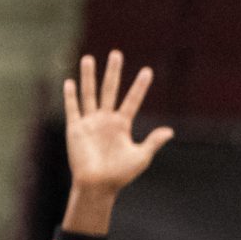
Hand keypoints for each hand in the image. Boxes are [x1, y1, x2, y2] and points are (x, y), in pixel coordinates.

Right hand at [62, 51, 170, 224]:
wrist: (98, 185)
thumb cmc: (120, 174)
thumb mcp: (140, 157)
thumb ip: (153, 142)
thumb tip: (170, 131)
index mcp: (122, 125)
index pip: (133, 100)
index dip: (140, 86)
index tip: (148, 70)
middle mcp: (106, 119)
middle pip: (110, 90)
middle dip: (114, 72)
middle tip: (117, 53)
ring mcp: (90, 122)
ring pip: (90, 94)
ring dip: (89, 76)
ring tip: (89, 58)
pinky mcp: (75, 129)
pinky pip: (72, 109)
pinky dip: (70, 96)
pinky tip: (70, 81)